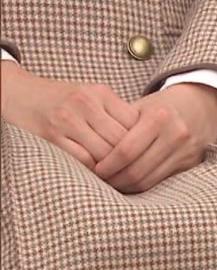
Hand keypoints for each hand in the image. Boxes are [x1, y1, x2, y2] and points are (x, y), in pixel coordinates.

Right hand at [0, 61, 137, 168]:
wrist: (17, 93)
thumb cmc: (60, 100)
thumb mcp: (91, 96)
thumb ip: (115, 112)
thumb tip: (146, 137)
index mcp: (100, 93)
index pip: (135, 123)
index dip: (143, 143)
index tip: (146, 155)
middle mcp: (85, 103)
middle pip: (122, 140)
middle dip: (131, 159)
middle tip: (136, 172)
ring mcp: (67, 120)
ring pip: (105, 153)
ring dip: (113, 168)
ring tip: (119, 176)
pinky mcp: (51, 136)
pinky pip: (82, 160)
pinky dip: (93, 170)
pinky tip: (97, 174)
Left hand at [94, 83, 216, 193]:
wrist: (198, 107)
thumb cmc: (158, 108)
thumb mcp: (137, 108)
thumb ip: (116, 127)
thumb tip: (84, 151)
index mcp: (159, 116)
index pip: (125, 151)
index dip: (106, 165)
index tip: (92, 169)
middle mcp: (176, 134)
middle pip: (136, 170)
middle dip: (113, 179)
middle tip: (97, 181)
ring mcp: (186, 150)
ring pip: (147, 180)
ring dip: (125, 186)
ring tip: (110, 183)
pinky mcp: (191, 163)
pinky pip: (159, 181)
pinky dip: (140, 185)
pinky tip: (128, 182)